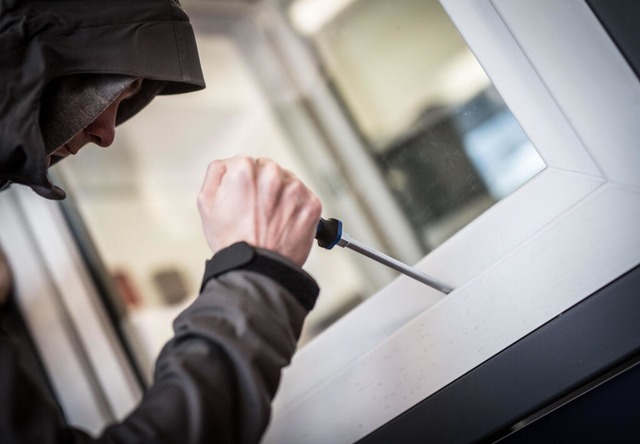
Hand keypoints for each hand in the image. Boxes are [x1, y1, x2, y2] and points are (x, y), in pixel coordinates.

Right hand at [197, 156, 321, 266]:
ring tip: (271, 219)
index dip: (244, 182)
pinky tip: (284, 223)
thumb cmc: (232, 241)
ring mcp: (294, 189)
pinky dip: (297, 208)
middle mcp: (272, 175)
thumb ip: (216, 173)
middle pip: (269, 169)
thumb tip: (228, 164)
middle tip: (257, 211)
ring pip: (288, 182)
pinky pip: (304, 197)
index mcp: (244, 170)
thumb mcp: (206, 203)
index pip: (248, 162)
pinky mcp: (312, 203)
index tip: (245, 199)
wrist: (258, 269)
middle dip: (264, 186)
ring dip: (282, 195)